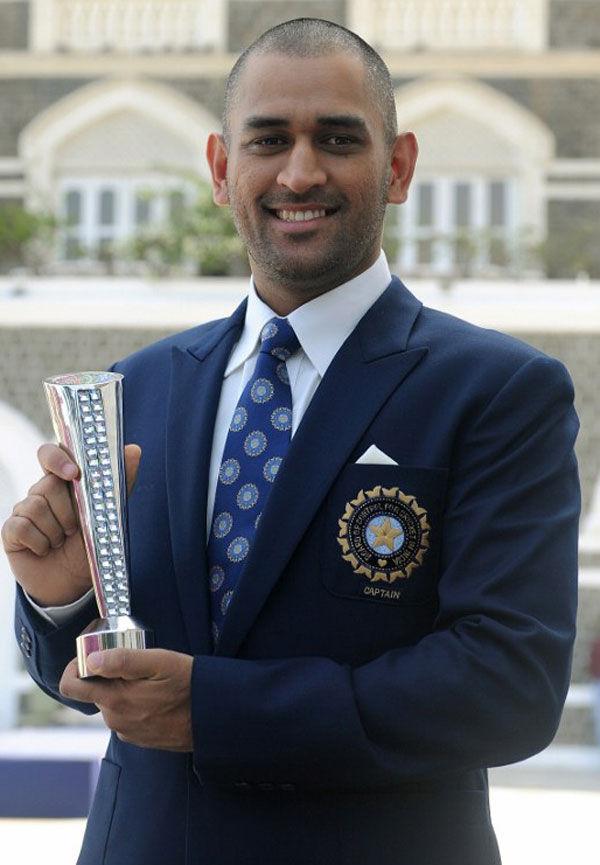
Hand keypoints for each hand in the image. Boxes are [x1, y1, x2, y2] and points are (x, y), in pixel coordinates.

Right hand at [1, 442, 141, 606]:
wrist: (72, 582)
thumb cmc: (90, 546)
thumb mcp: (109, 515)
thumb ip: (118, 483)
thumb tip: (133, 449)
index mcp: (64, 483)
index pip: (52, 454)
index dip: (58, 458)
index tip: (73, 474)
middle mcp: (42, 492)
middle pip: (48, 484)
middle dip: (67, 511)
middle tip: (75, 528)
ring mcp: (25, 510)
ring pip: (35, 506)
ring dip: (55, 531)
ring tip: (61, 542)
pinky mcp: (11, 530)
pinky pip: (21, 527)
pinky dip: (39, 542)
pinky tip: (44, 550)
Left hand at [59, 648, 193, 750]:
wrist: (215, 719)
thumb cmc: (191, 685)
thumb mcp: (161, 662)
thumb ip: (123, 661)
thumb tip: (90, 661)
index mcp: (116, 699)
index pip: (71, 686)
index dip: (76, 667)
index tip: (94, 655)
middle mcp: (116, 720)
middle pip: (95, 691)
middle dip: (108, 675)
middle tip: (136, 662)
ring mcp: (127, 731)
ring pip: (112, 702)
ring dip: (123, 689)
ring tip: (151, 679)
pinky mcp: (139, 738)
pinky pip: (126, 715)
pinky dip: (134, 702)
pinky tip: (157, 696)